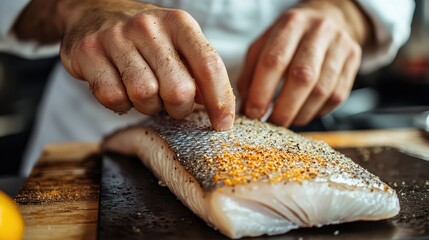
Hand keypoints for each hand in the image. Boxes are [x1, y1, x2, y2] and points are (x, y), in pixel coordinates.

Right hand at [14, 0, 234, 129]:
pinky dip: (121, 104)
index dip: (220, 100)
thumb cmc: (145, 38)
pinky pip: (113, 98)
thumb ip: (197, 71)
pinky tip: (121, 90)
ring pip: (145, 96)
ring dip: (148, 106)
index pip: (209, 65)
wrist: (94, 12)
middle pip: (178, 89)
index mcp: (179, 23)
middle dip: (179, 108)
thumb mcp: (177, 43)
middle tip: (172, 105)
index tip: (223, 124)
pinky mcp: (89, 52)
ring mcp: (116, 37)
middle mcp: (148, 26)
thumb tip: (218, 107)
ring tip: (144, 93)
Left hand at [238, 0, 370, 126]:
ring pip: (323, 90)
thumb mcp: (263, 46)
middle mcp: (318, 31)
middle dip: (284, 108)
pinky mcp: (354, 60)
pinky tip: (304, 112)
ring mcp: (340, 45)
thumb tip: (246, 109)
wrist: (327, 19)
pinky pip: (337, 96)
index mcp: (290, 23)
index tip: (253, 113)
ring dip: (301, 113)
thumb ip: (250, 75)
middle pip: (302, 77)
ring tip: (287, 121)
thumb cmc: (288, 39)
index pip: (274, 60)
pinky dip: (317, 111)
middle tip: (272, 123)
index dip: (262, 92)